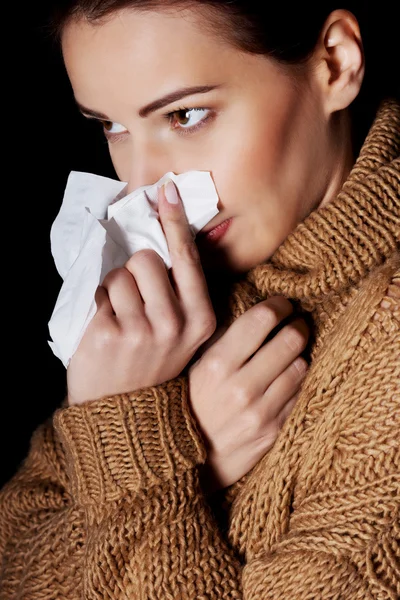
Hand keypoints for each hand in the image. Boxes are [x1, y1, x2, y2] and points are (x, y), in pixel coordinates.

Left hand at [67, 180, 215, 405]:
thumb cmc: (150, 363)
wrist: (124, 412)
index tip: (167, 190)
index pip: (187, 259)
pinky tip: (102, 326)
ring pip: (119, 272)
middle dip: (133, 269)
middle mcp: (176, 324)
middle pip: (146, 258)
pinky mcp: (107, 334)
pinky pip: (96, 290)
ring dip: (112, 286)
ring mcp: (141, 331)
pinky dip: (95, 301)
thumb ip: (177, 291)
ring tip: (117, 317)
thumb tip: (155, 234)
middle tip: (133, 300)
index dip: (175, 221)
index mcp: (200, 319)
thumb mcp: (182, 333)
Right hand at [188, 297, 308, 493]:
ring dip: (299, 355)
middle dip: (297, 326)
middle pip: (290, 340)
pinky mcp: (274, 432)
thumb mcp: (192, 370)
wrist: (188, 464)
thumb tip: (251, 308)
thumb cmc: (188, 408)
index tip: (282, 304)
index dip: (278, 305)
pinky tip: (289, 379)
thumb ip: (219, 340)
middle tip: (296, 323)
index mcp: (215, 365)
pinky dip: (298, 382)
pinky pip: (301, 395)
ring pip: (300, 366)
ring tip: (292, 352)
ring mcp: (261, 412)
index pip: (260, 320)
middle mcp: (241, 388)